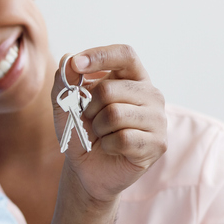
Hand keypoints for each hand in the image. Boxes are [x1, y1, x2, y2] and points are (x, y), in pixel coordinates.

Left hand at [51, 44, 166, 202]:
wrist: (87, 168)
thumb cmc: (81, 131)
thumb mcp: (65, 105)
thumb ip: (65, 81)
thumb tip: (68, 59)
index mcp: (132, 77)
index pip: (124, 55)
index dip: (100, 56)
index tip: (76, 63)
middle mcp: (151, 94)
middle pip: (110, 89)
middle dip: (89, 107)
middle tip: (90, 119)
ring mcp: (158, 119)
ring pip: (115, 114)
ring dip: (98, 128)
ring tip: (102, 134)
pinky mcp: (158, 143)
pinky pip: (123, 139)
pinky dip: (108, 145)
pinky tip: (111, 148)